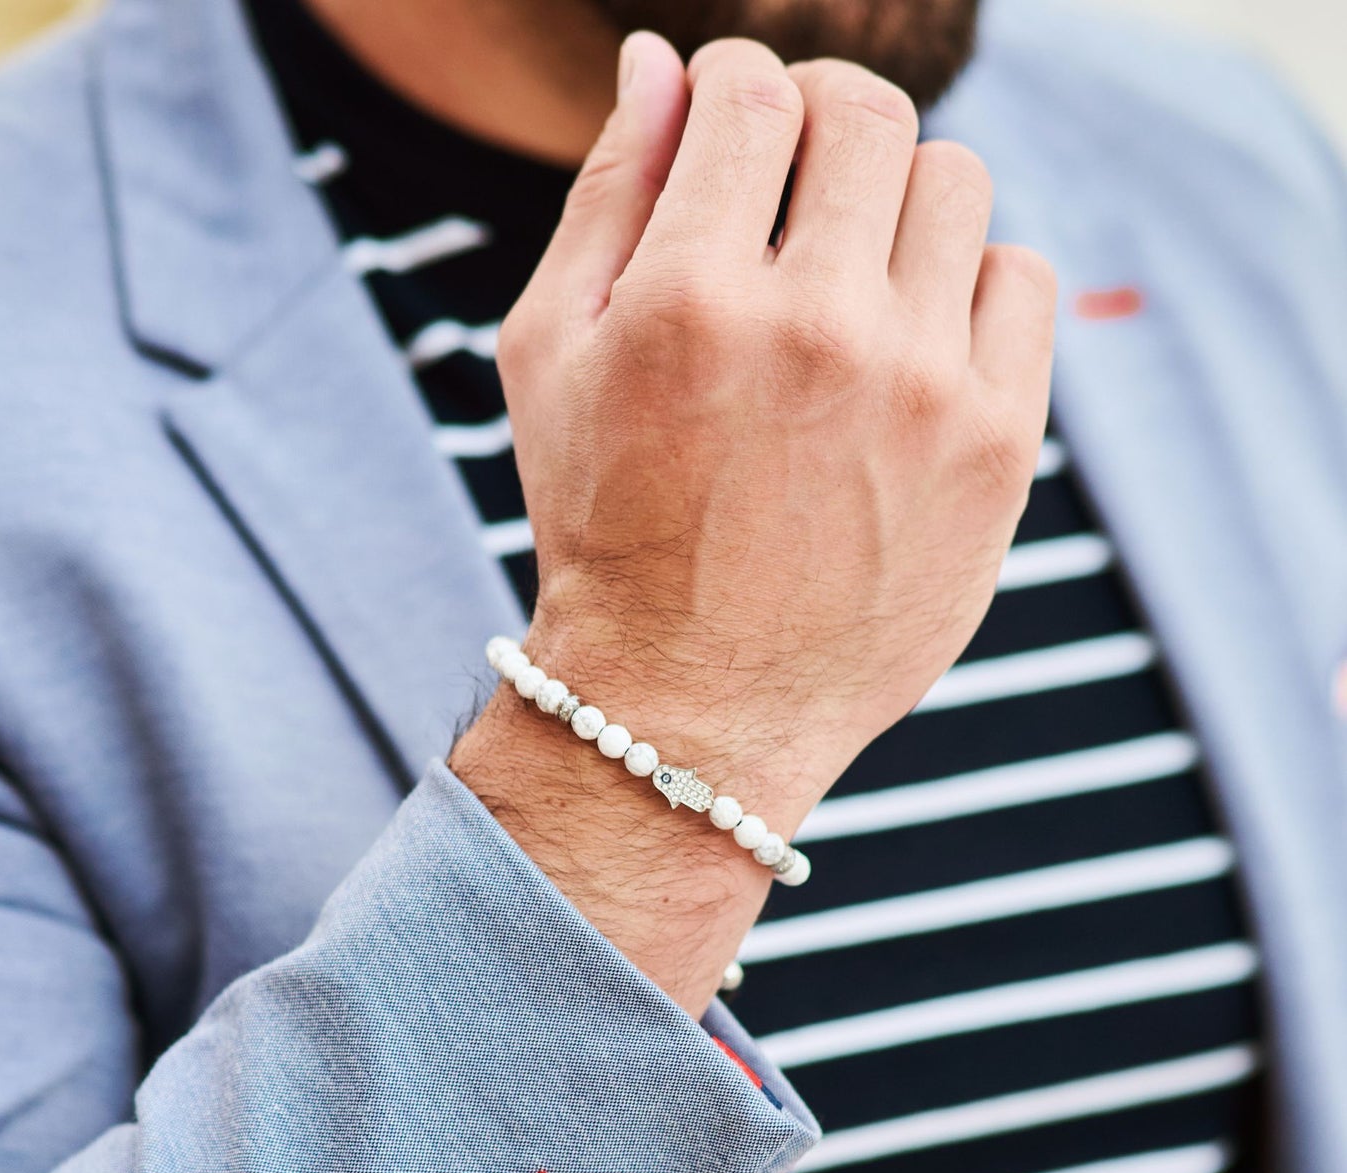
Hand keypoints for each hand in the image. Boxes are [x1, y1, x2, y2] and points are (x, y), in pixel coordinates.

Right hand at [452, 34, 1055, 1015]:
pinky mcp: (999, 447)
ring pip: (955, 182)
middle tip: (790, 183)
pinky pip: (1023, 278)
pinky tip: (911, 339)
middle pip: (865, 115)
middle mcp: (820, 328)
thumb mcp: (552, 362)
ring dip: (895, 200)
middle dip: (818, 123)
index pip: (751, 90)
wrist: (693, 707)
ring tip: (847, 275)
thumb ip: (606, 197)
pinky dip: (969, 283)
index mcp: (692, 298)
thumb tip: (661, 61)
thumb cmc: (605, 531)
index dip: (735, 82)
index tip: (731, 123)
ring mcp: (923, 389)